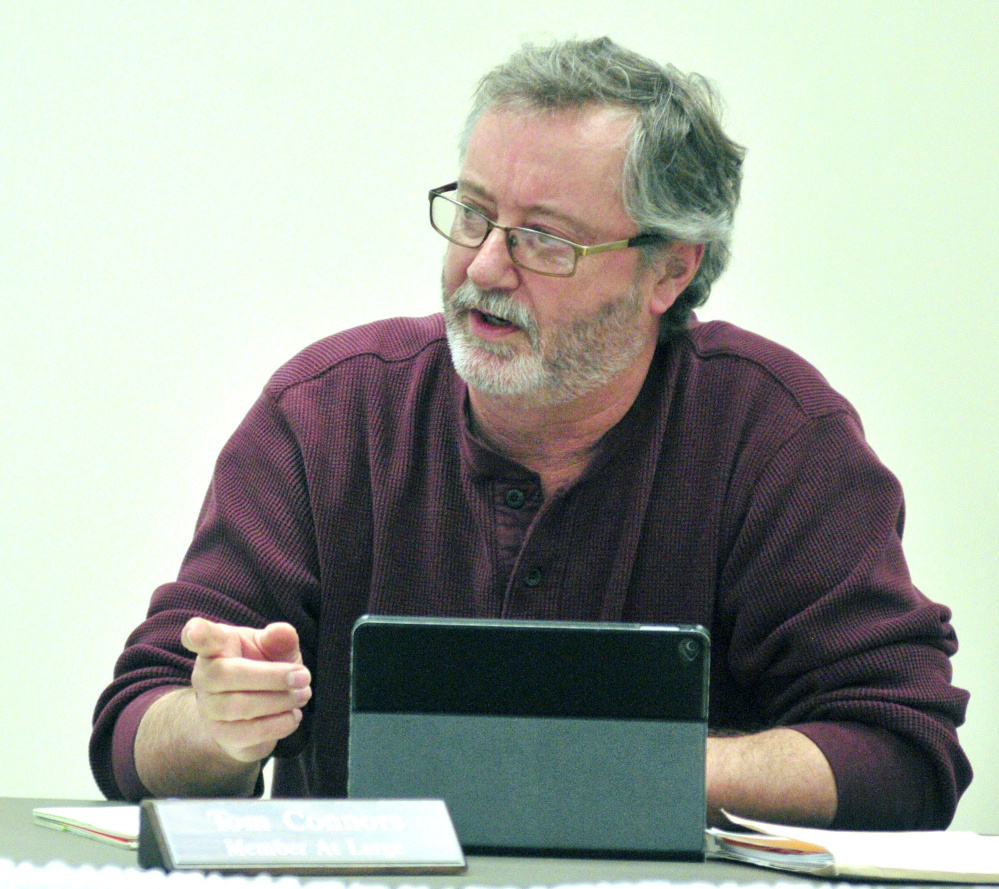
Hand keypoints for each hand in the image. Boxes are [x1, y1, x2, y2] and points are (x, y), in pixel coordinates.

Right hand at [181, 617, 311, 763]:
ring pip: (238, 706)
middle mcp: (205, 676)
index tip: (195, 633)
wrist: (256, 711)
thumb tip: (282, 631)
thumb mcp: (275, 648)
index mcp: (217, 645)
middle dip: (271, 677)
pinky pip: (249, 733)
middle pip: (224, 675)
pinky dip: (278, 724)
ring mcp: (209, 708)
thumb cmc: (264, 667)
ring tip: (303, 695)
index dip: (195, 634)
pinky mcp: (223, 735)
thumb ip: (280, 638)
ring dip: (279, 701)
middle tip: (304, 676)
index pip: (199, 636)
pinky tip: (293, 715)